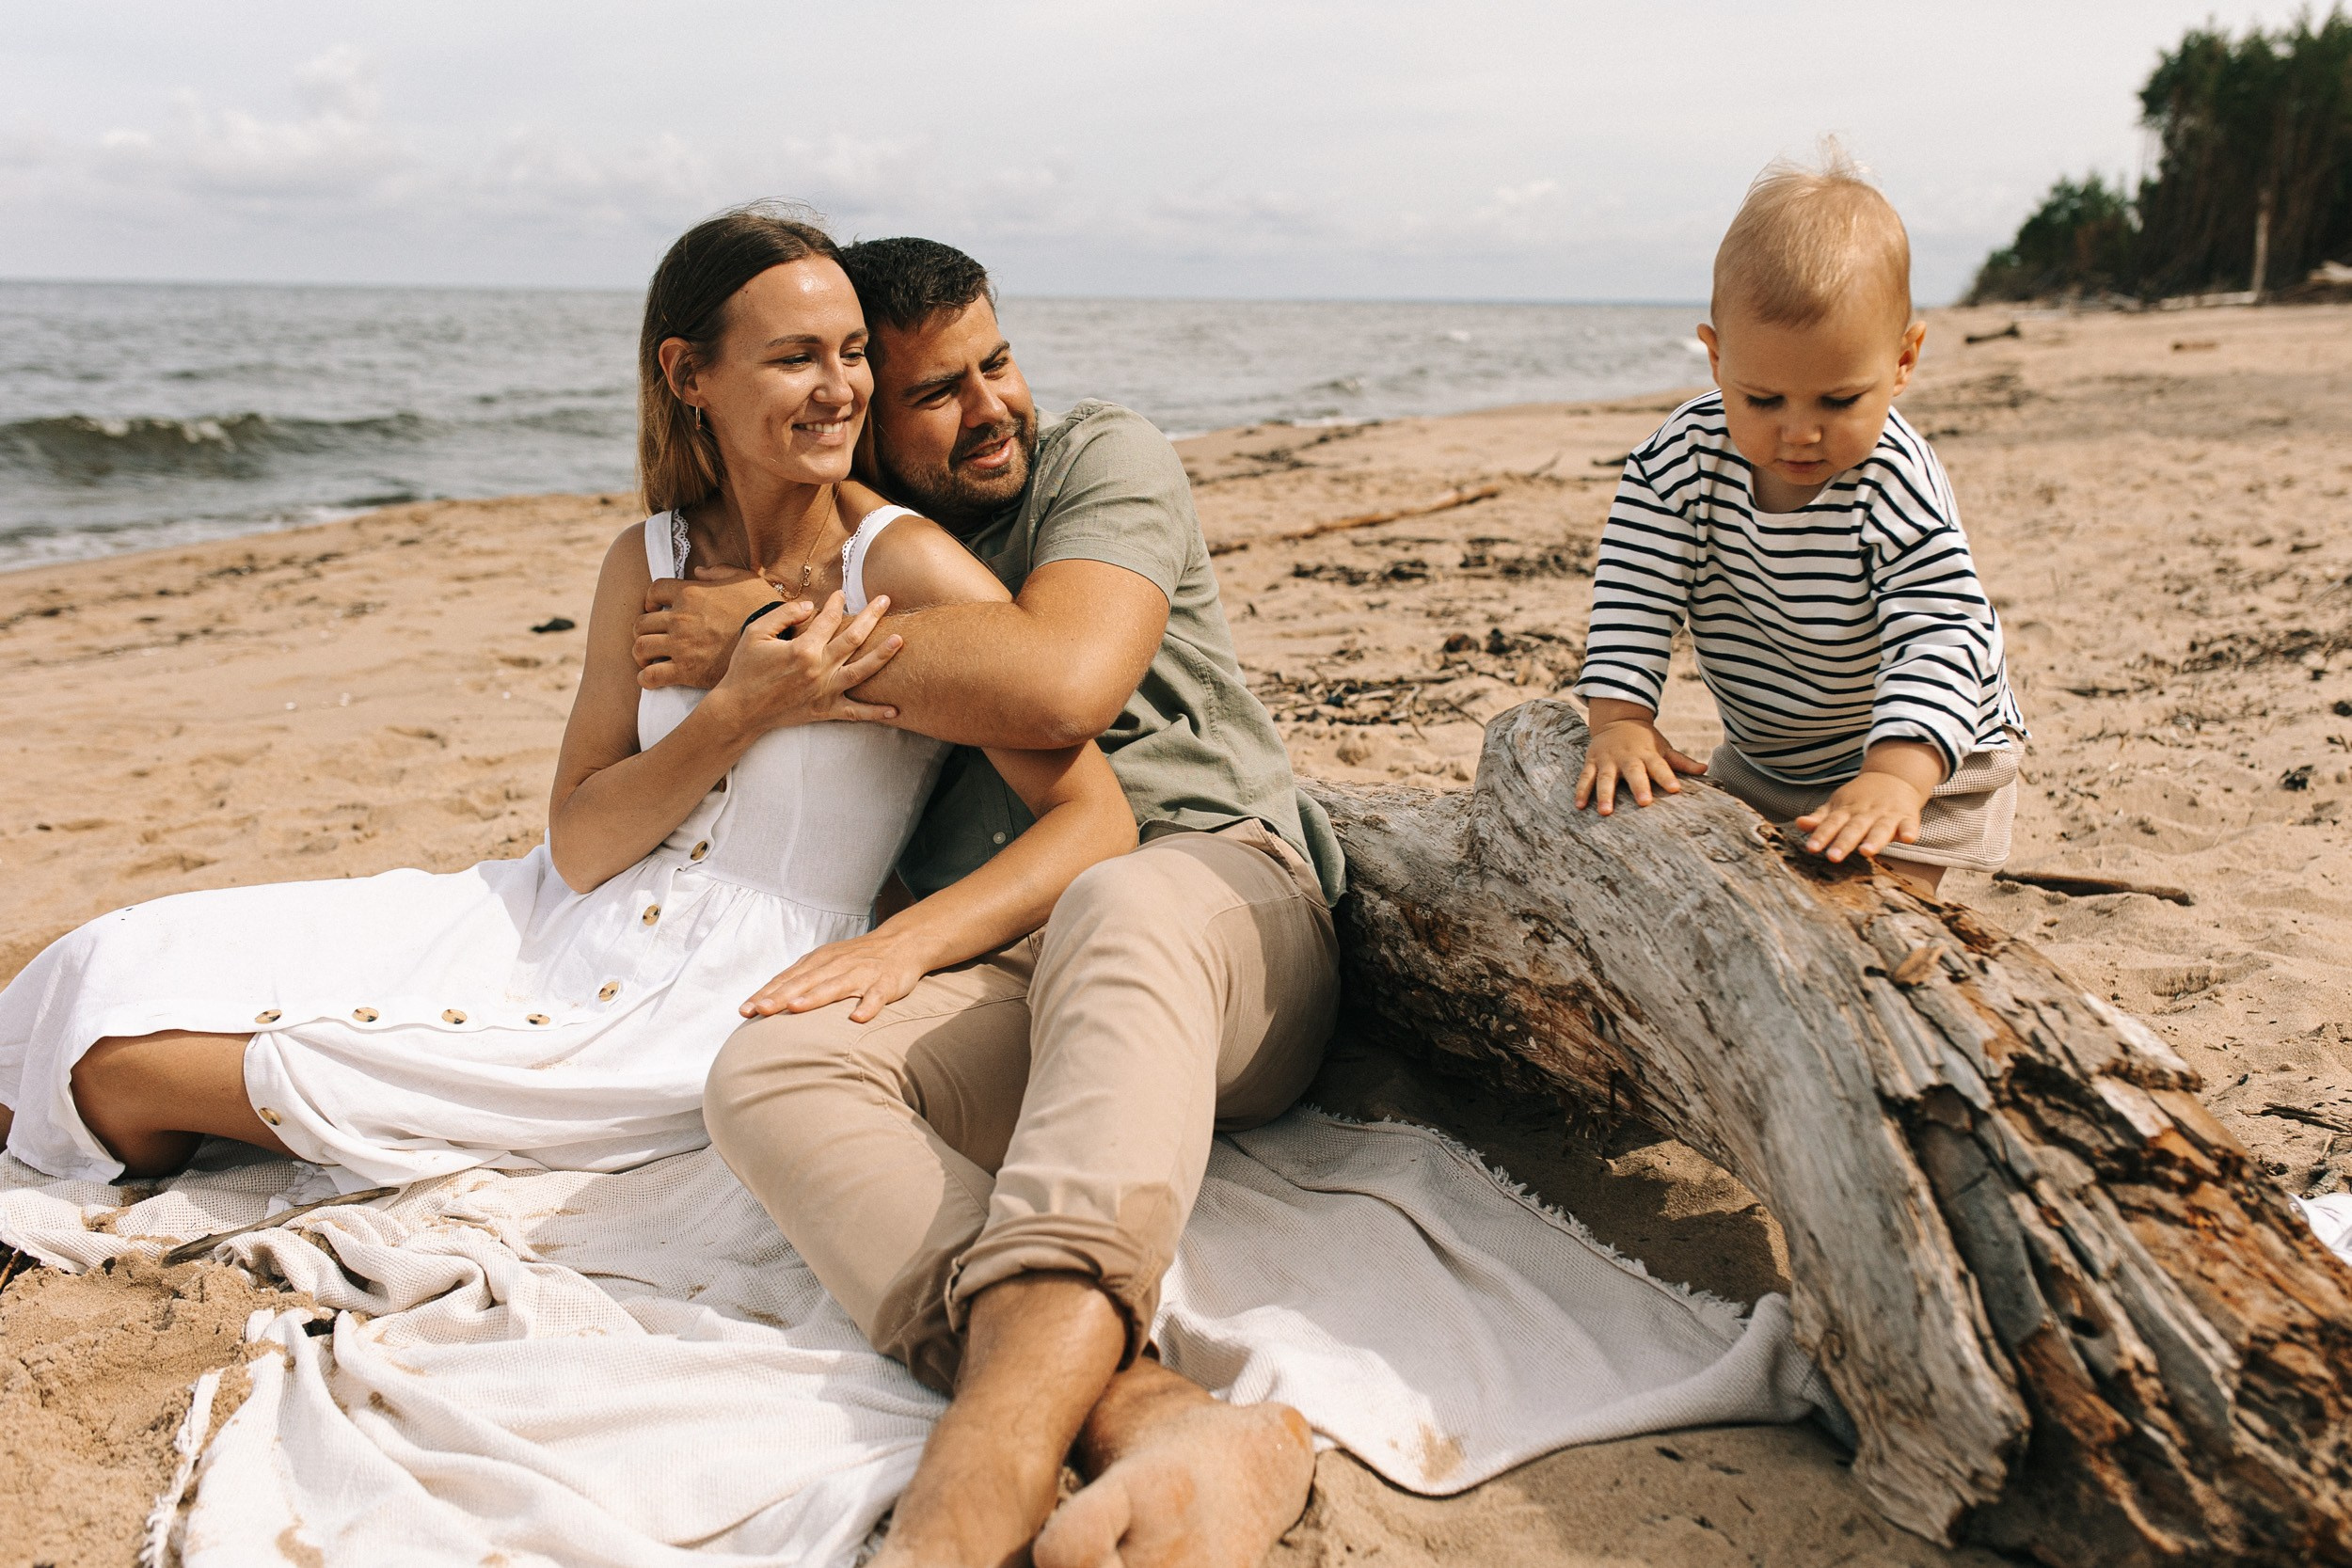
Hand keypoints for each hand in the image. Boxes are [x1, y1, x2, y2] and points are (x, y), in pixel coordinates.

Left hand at [637, 569, 797, 688]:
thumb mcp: (746, 579)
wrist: (775, 642)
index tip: (655, 608)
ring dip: (641, 653)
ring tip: (648, 659)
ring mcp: (680, 645)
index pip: (654, 591)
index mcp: (690, 593)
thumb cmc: (764, 608)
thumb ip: (720, 572)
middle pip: (641, 622)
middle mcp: (680, 618)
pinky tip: (650, 679)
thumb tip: (700, 570)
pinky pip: (651, 675)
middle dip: (643, 630)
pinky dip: (646, 678)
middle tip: (652, 637)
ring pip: (641, 647)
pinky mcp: (686, 670)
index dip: (650, 600)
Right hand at [709, 590, 903, 731]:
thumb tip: (811, 605)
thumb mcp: (756, 633)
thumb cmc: (744, 670)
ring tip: (900, 640)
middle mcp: (819, 669)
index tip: (842, 594)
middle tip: (885, 600)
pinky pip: (854, 713)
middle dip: (871, 616)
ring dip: (882, 656)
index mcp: (803, 649)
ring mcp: (824, 691)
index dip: (837, 604)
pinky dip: (874, 712)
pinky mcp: (824, 711)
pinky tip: (894, 710)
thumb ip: (783, 615)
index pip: (828, 620)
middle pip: (853, 638)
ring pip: (861, 672)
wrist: (738, 710)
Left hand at [741, 924, 941, 1022]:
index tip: (745, 1011)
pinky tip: (857, 1019)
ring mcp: (861, 974)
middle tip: (760, 1011)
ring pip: (835, 986)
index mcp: (818, 962)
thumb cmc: (856, 959)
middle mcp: (836, 966)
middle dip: (781, 997)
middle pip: (804, 982)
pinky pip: (876, 997)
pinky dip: (867, 1007)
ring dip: (815, 998)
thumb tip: (764, 1002)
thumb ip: (799, 981)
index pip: (787, 979)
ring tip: (796, 1009)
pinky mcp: (885, 984)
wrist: (902, 942)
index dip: (766, 994)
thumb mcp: (825, 964)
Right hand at [1574, 711, 1706, 813]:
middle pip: (1633, 772)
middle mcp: (1627, 757)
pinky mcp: (1592, 761)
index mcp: (1647, 754)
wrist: (1617, 720)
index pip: (1660, 766)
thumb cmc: (1644, 740)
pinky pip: (1585, 777)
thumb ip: (1681, 762)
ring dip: (1605, 794)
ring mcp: (1608, 759)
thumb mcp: (1663, 748)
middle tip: (1644, 803)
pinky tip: (1580, 806)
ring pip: (1605, 777)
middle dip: (1638, 786)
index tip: (1675, 790)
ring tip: (1606, 812)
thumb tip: (1705, 769)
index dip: (1667, 777)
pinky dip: (1581, 791)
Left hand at [1795, 771, 1928, 862]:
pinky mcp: (1907, 817)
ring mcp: (1887, 814)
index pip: (1831, 823)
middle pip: (1854, 828)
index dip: (1821, 835)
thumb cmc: (1860, 799)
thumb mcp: (1838, 805)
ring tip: (1866, 852)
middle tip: (1834, 857)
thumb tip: (1799, 823)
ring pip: (1880, 828)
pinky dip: (1909, 831)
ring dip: (1874, 840)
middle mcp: (1866, 813)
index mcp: (1847, 811)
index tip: (1811, 848)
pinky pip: (1909, 824)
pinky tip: (1908, 839)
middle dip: (1844, 842)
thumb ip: (1821, 818)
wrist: (1894, 777)